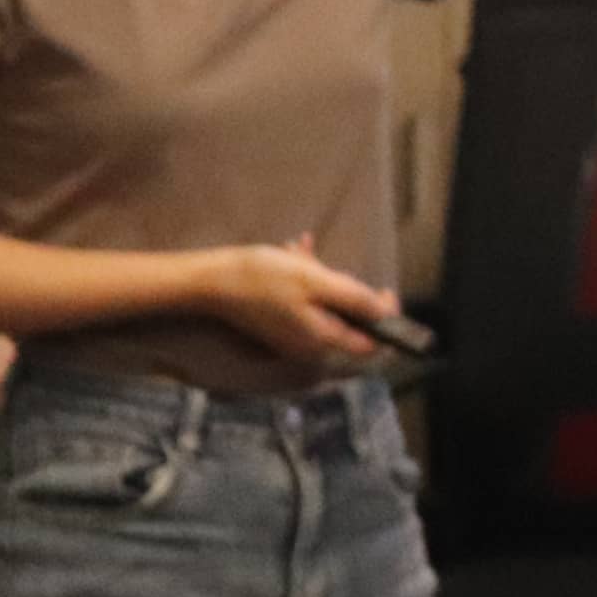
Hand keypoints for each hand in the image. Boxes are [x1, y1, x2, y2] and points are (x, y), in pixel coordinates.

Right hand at [189, 239, 394, 364]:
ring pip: (324, 305)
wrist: (210, 280)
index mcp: (322, 340)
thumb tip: (385, 313)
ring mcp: (293, 336)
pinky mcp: (279, 324)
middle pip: (347, 320)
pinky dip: (303, 278)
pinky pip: (304, 302)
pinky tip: (292, 253)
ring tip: (301, 250)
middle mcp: (309, 346)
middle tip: (326, 264)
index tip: (384, 290)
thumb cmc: (262, 278)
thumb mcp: (316, 282)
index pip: (372, 344)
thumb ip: (354, 299)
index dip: (386, 319)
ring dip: (321, 276)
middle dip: (344, 287)